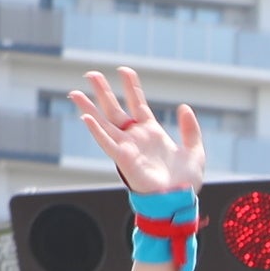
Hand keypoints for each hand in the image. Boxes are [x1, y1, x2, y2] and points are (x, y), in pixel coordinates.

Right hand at [70, 66, 206, 197]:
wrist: (180, 200)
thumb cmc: (186, 181)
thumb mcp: (194, 150)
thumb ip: (190, 129)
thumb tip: (183, 107)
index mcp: (151, 132)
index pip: (137, 104)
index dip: (131, 87)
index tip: (123, 70)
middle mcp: (136, 137)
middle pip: (115, 109)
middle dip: (103, 92)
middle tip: (91, 74)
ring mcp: (128, 148)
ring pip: (104, 123)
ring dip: (89, 108)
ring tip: (75, 92)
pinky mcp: (124, 161)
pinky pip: (107, 143)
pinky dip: (96, 131)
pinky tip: (85, 118)